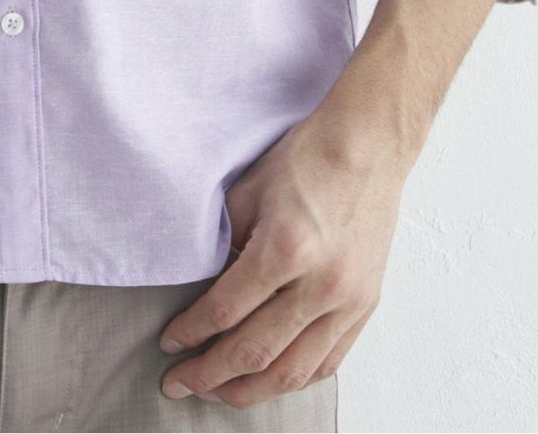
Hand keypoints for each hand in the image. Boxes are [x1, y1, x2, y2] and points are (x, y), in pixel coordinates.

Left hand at [154, 110, 408, 409]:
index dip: (190, 334)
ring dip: (249, 391)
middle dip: (210, 376)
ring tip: (218, 392)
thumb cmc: (306, 159)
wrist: (367, 145)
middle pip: (255, 353)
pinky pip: (326, 362)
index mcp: (285, 249)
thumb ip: (224, 242)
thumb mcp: (249, 191)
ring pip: (292, 372)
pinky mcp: (365, 305)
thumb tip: (201, 285)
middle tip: (180, 383)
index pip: (225, 311)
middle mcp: (320, 283)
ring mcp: (347, 300)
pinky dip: (293, 379)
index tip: (169, 345)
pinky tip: (268, 380)